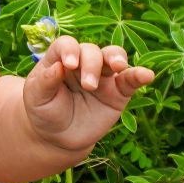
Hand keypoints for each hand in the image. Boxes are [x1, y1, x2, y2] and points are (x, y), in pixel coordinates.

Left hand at [24, 36, 156, 151]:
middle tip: (88, 86)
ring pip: (113, 56)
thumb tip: (57, 66)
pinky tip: (147, 75)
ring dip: (117, 58)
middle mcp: (83, 63)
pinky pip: (131, 80)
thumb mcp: (36, 98)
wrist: (59, 137)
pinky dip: (140, 75)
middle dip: (92, 64)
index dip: (69, 50)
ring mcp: (103, 76)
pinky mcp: (118, 92)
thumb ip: (45, 82)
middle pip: (92, 50)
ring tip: (119, 66)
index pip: (67, 44)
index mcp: (60, 59)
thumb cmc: (45, 112)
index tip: (69, 65)